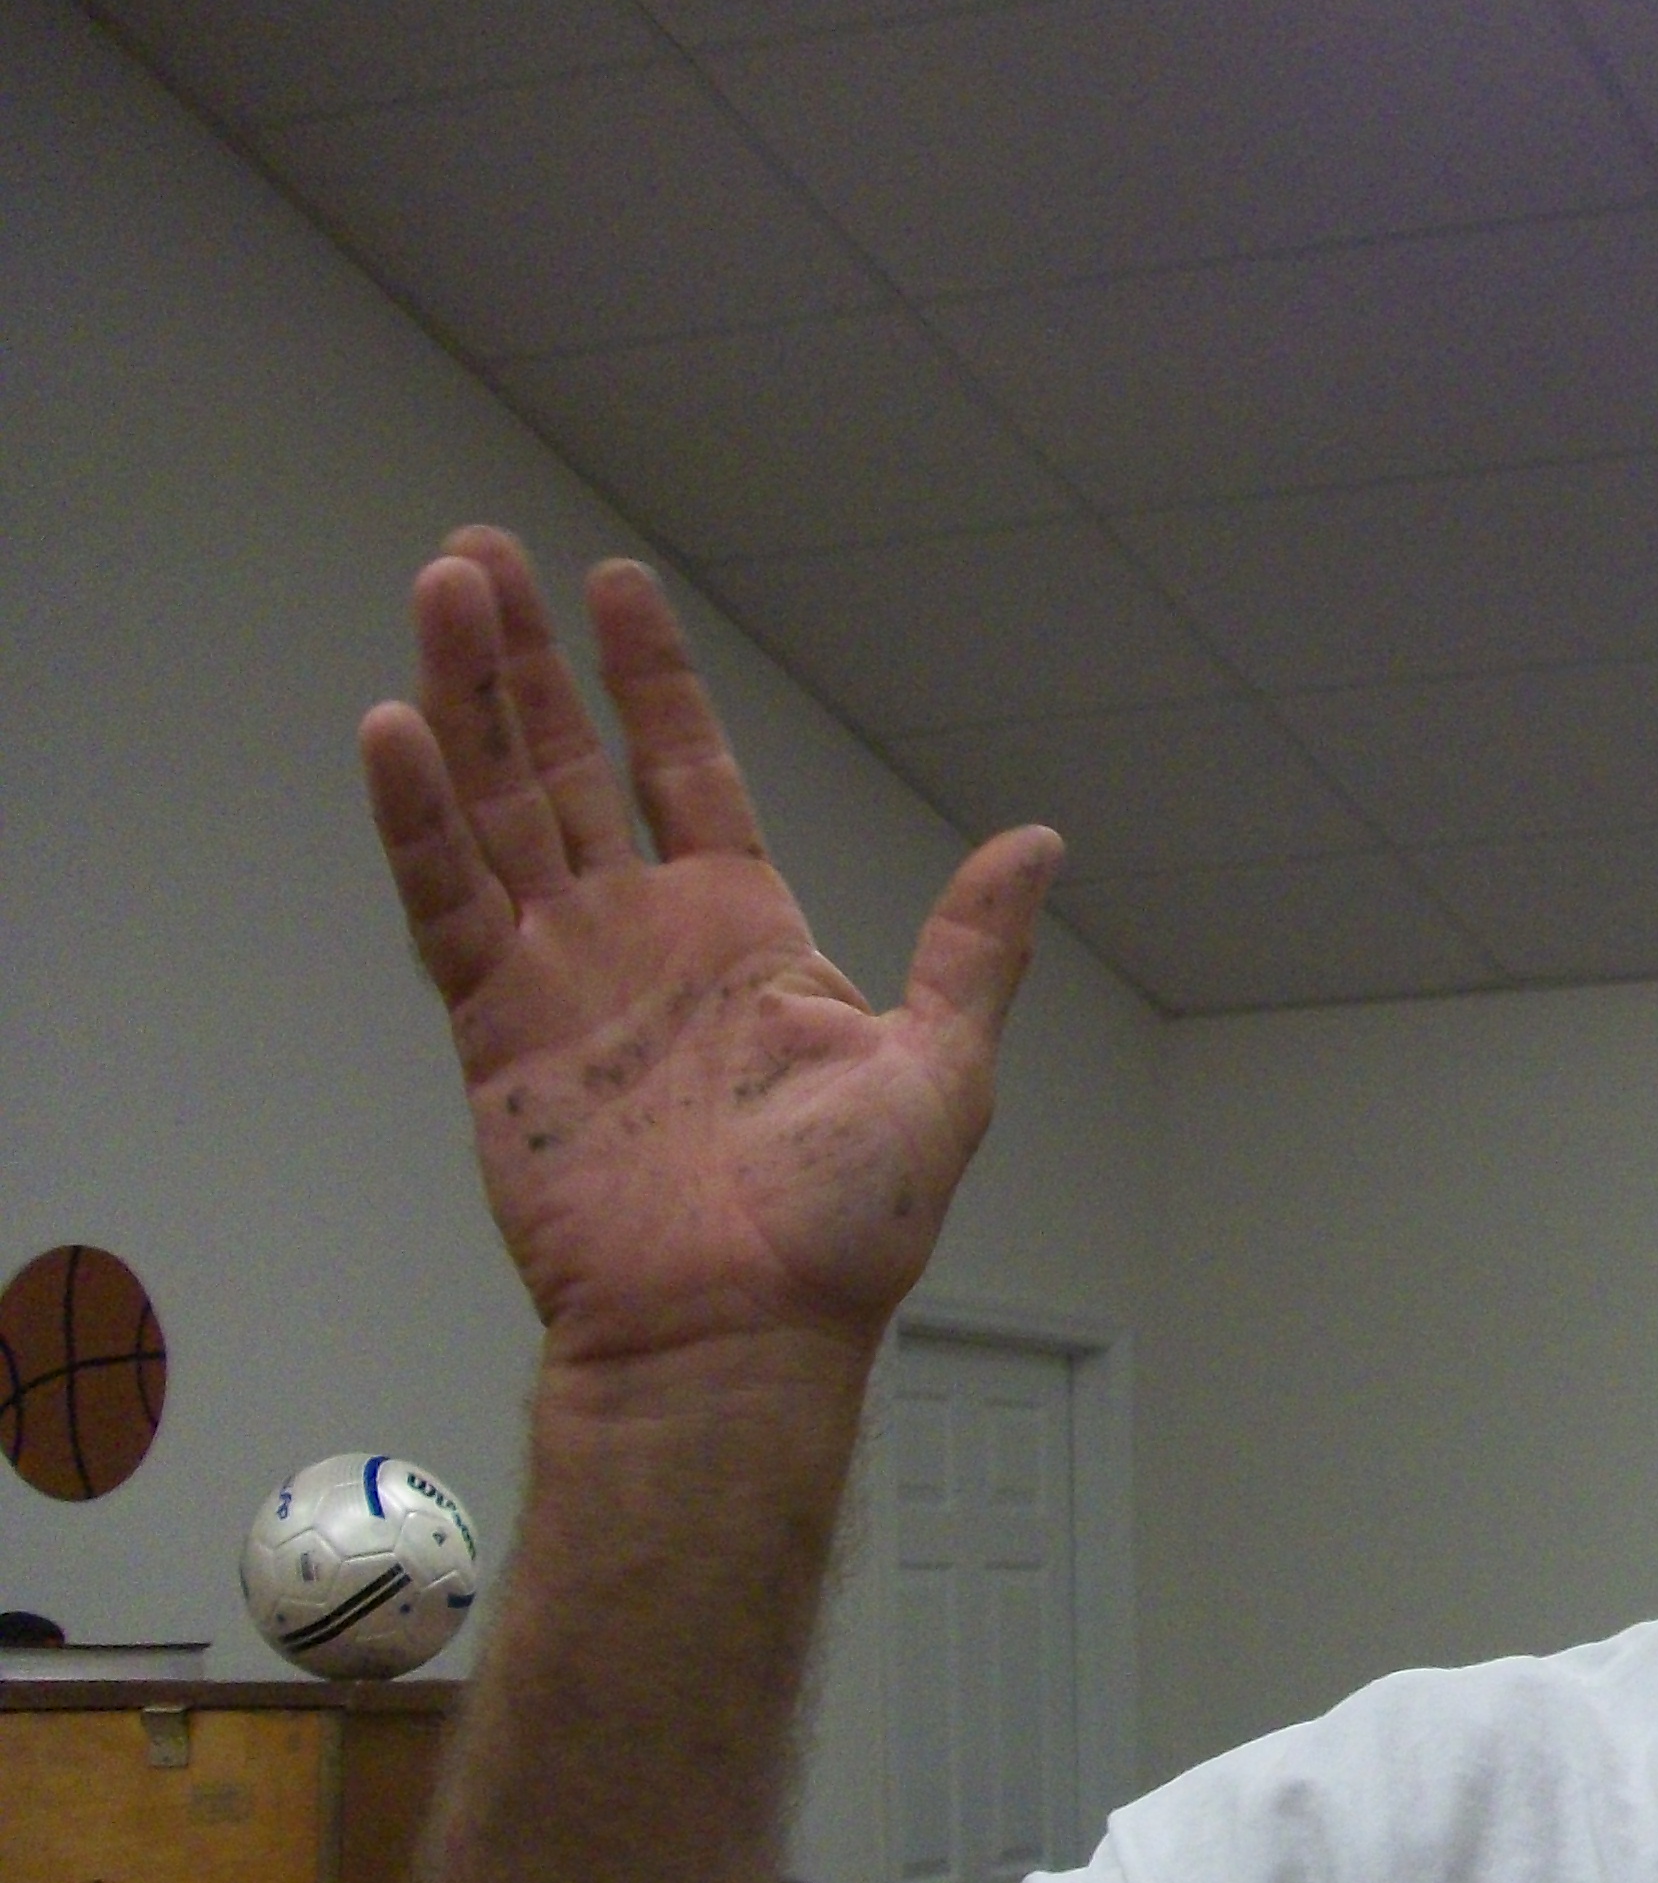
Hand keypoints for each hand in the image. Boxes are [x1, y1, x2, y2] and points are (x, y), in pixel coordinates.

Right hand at [361, 529, 1059, 1369]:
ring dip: (465, 702)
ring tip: (440, 589)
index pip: (684, 769)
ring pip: (498, 807)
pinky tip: (395, 728)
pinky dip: (418, 820)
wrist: (746, 1328)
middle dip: (525, 661)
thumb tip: (1037, 845)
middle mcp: (642, 939)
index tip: (615, 584)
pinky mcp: (495, 1033)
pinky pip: (447, 907)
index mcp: (745, 931)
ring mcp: (562, 979)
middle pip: (567, 765)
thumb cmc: (846, 1227)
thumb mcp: (941, 1067)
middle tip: (480, 554)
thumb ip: (970, 948)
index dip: (649, 678)